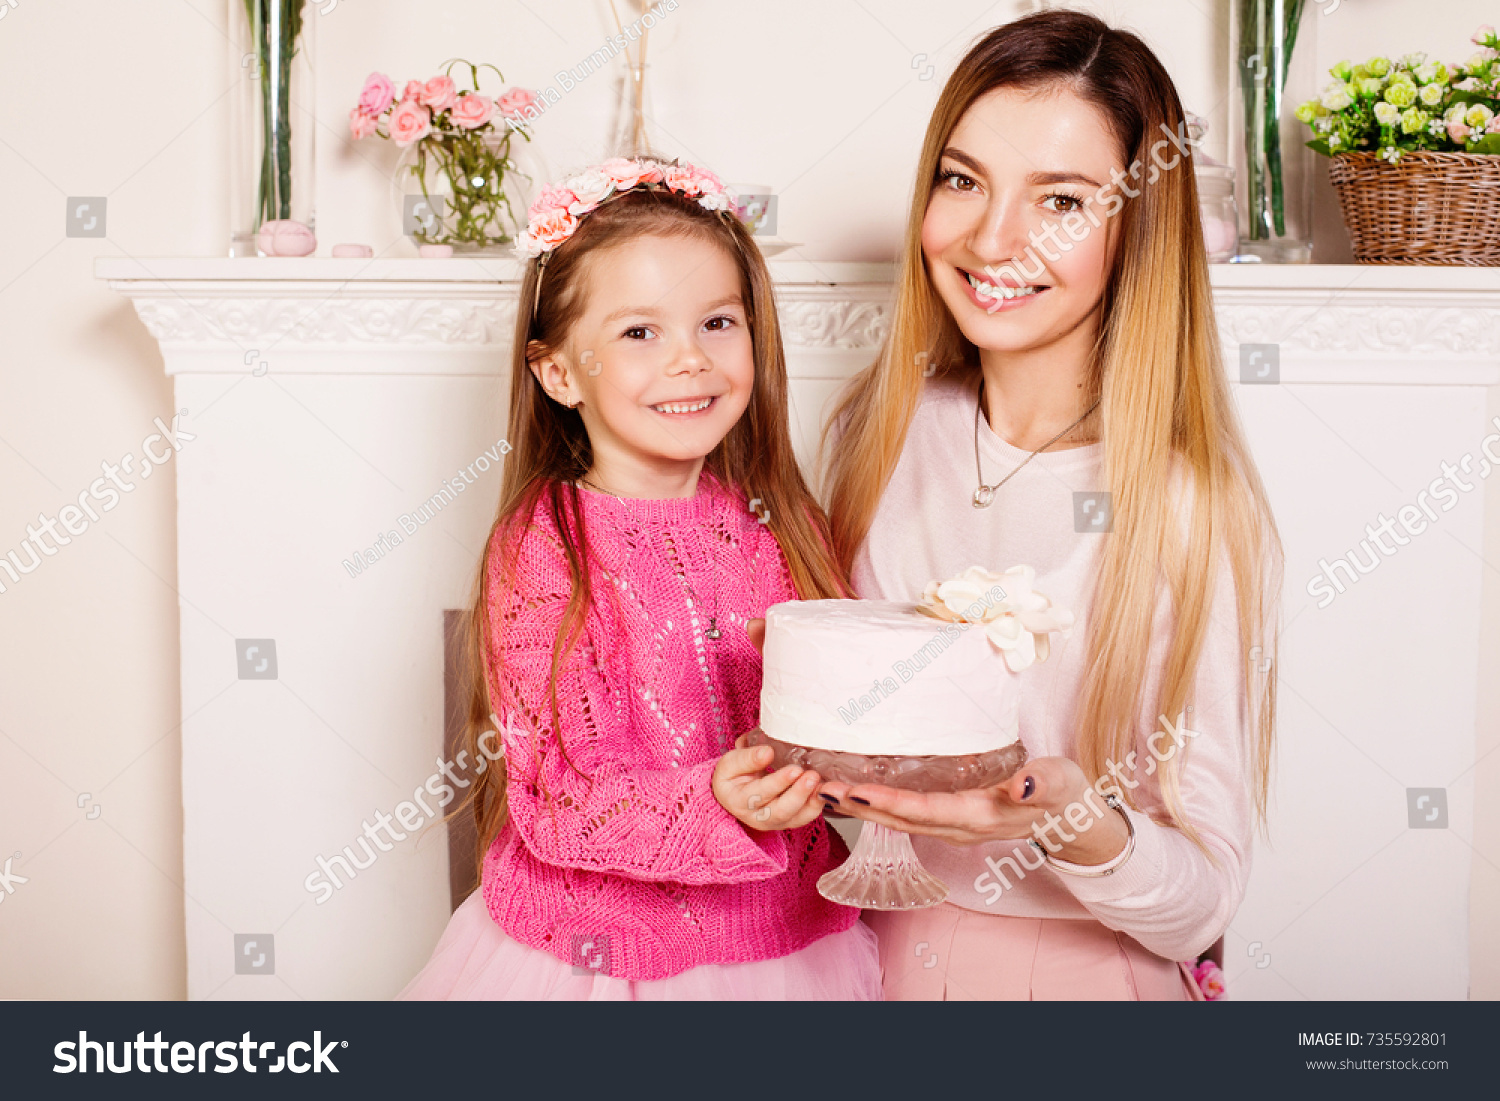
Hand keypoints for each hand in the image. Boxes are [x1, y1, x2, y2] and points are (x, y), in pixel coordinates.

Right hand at [713, 731, 824, 832]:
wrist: (735, 791)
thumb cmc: (732, 775)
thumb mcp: (730, 763)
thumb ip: (746, 758)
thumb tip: (767, 752)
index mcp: (738, 801)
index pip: (760, 794)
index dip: (778, 783)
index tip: (794, 769)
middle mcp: (757, 817)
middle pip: (780, 811)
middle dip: (799, 794)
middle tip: (812, 776)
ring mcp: (775, 822)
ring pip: (796, 817)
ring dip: (812, 801)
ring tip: (823, 784)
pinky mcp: (789, 820)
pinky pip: (806, 816)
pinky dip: (818, 804)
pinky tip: (826, 790)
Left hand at [816, 755, 1128, 863]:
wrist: (1072, 816)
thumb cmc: (1065, 795)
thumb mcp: (1061, 784)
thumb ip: (1042, 784)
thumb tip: (1023, 787)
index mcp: (979, 817)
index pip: (923, 810)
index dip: (887, 801)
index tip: (852, 789)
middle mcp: (959, 827)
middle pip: (899, 819)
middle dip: (858, 806)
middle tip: (819, 788)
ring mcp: (953, 827)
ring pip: (899, 820)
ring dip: (862, 807)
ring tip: (826, 790)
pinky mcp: (951, 818)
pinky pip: (907, 815)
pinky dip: (879, 804)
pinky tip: (859, 790)